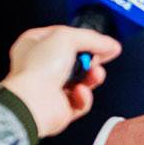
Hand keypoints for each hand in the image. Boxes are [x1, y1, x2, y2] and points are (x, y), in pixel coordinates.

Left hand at [1, 25, 120, 137]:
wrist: (34, 103)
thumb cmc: (37, 70)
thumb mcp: (67, 37)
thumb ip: (92, 38)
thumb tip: (110, 45)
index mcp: (35, 44)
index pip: (63, 36)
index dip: (83, 38)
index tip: (100, 41)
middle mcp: (41, 66)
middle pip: (75, 59)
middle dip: (91, 59)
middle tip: (97, 58)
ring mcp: (50, 88)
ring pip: (81, 81)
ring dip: (92, 77)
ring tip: (95, 74)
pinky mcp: (59, 108)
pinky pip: (80, 101)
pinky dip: (84, 98)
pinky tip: (80, 92)